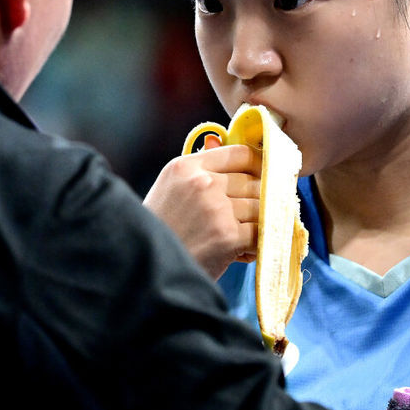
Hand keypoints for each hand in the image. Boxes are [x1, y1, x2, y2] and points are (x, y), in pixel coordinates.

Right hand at [143, 135, 261, 278]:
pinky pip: (261, 233)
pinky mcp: (227, 235)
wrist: (146, 270)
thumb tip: (218, 139)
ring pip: (262, 207)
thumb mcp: (171, 188)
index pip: (241, 153)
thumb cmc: (160, 231)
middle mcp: (202, 182)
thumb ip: (199, 166)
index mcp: (187, 166)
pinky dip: (257, 245)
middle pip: (256, 181)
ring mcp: (216, 208)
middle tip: (256, 216)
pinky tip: (242, 253)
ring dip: (260, 224)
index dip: (259, 166)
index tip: (263, 179)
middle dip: (261, 200)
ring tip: (245, 238)